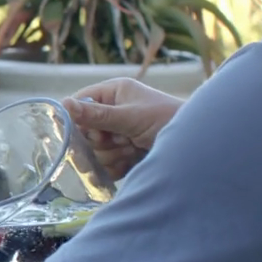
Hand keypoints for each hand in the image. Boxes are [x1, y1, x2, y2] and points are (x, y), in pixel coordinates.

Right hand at [63, 78, 183, 179]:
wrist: (198, 146)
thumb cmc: (167, 120)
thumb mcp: (130, 117)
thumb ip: (96, 114)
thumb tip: (63, 103)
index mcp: (113, 93)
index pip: (80, 103)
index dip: (79, 120)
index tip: (92, 132)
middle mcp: (112, 112)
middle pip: (85, 132)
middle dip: (102, 142)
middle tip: (121, 141)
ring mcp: (118, 134)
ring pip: (95, 151)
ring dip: (113, 155)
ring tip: (133, 150)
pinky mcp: (123, 154)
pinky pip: (106, 165)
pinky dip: (117, 167)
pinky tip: (132, 161)